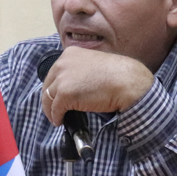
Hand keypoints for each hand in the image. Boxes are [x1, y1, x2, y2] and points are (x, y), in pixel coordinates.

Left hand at [40, 47, 154, 125]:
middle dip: (49, 99)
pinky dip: (56, 117)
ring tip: (56, 118)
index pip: (54, 73)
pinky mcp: (64, 94)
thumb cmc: (117, 75)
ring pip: (48, 97)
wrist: (128, 82)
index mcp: (70, 54)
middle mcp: (63, 63)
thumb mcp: (93, 64)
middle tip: (53, 110)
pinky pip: (55, 109)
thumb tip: (73, 86)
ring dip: (51, 110)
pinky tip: (60, 121)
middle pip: (48, 85)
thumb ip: (80, 71)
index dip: (54, 87)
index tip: (56, 96)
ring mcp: (62, 78)